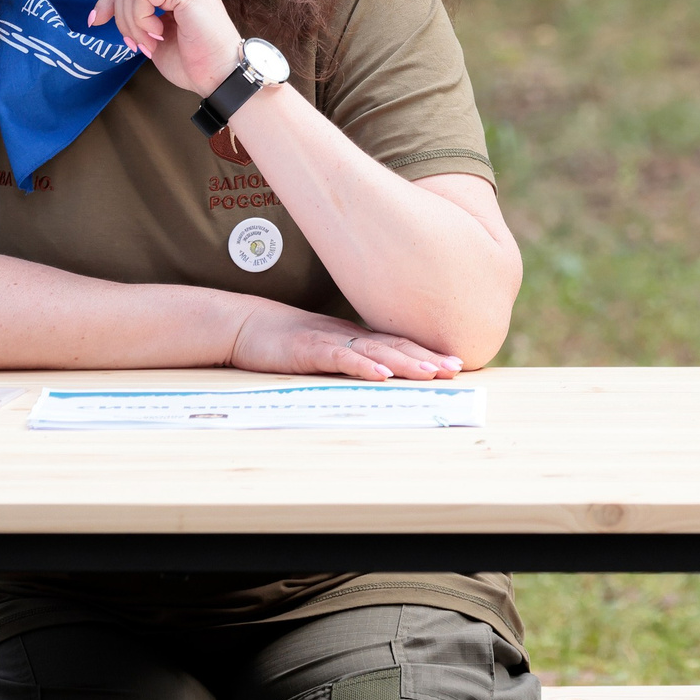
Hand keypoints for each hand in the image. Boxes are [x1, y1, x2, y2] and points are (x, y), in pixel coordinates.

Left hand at [87, 0, 243, 95]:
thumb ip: (131, 11)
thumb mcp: (150, 33)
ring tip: (150, 43)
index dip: (109, 0)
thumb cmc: (193, 61)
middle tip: (133, 43)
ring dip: (131, 22)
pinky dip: (140, 18)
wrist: (220, 77)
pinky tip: (158, 34)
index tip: (96, 22)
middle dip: (118, 13)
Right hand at [227, 300, 466, 381]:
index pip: (398, 343)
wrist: (242, 324)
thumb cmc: (283, 340)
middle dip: (427, 357)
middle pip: (394, 346)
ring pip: (374, 351)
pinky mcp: (308, 350)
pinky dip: (363, 367)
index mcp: (354, 336)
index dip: (427, 351)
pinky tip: (382, 375)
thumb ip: (349, 357)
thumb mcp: (322, 349)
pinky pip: (340, 358)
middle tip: (456, 368)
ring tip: (431, 372)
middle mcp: (347, 335)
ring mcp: (328, 340)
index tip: (456, 362)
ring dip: (405, 362)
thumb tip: (378, 372)